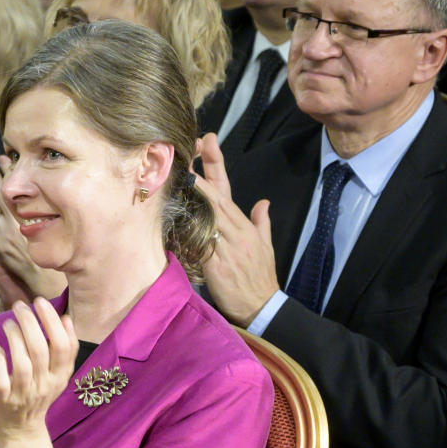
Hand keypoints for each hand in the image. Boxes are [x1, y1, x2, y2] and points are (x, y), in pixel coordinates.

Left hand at [0, 157, 65, 305]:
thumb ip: (40, 218)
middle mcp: (19, 222)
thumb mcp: (49, 231)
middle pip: (5, 195)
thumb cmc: (50, 257)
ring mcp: (7, 233)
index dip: (11, 175)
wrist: (44, 278)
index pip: (20, 190)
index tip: (6, 160)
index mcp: (33, 216)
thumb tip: (36, 204)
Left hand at [0, 298, 76, 441]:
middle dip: (31, 323)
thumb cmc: (34, 394)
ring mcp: (24, 393)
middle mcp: (45, 384)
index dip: (53, 322)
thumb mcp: (54, 374)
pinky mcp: (3, 399)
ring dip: (15, 338)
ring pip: (23, 362)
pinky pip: (1, 379)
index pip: (64, 346)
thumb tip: (67, 318)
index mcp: (60, 375)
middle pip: (41, 349)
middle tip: (20, 305)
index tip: (40, 302)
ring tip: (8, 322)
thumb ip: (62, 349)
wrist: (18, 431)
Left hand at [194, 133, 280, 323]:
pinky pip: (203, 241)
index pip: (227, 188)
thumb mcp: (265, 246)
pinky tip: (181, 213)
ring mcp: (227, 246)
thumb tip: (264, 202)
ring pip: (210, 214)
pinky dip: (194, 227)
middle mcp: (236, 231)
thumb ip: (261, 222)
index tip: (207, 141)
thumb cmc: (260, 276)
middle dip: (203, 171)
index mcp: (243, 225)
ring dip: (196, 194)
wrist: (261, 306)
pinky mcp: (218, 263)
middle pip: (217, 195)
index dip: (216, 165)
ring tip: (182, 173)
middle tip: (189, 147)